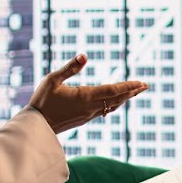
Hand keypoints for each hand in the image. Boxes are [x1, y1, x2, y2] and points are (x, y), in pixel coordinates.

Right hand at [28, 54, 146, 132]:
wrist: (35, 128)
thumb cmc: (42, 101)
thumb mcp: (52, 80)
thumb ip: (69, 68)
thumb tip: (84, 55)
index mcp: (85, 97)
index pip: (112, 90)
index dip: (128, 86)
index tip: (142, 83)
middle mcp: (90, 108)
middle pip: (117, 98)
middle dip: (132, 91)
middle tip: (146, 85)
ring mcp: (88, 115)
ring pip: (112, 105)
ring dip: (125, 98)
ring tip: (135, 91)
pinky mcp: (84, 119)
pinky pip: (105, 110)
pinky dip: (114, 104)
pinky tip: (116, 101)